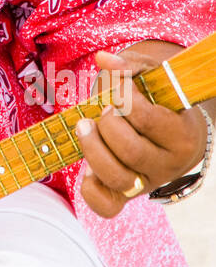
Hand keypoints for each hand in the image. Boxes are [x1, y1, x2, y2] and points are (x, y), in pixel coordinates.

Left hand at [75, 45, 208, 218]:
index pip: (148, 120)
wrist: (173, 134)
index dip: (125, 99)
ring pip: (118, 179)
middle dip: (108, 125)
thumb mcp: (153, 78)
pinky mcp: (126, 196)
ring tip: (84, 126)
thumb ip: (130, 66)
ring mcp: (146, 183)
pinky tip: (86, 167)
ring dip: (93, 150)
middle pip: (131, 151)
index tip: (120, 88)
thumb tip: (104, 60)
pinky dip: (90, 190)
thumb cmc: (160, 101)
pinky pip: (107, 206)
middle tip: (103, 110)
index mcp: (181, 136)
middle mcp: (167, 165)